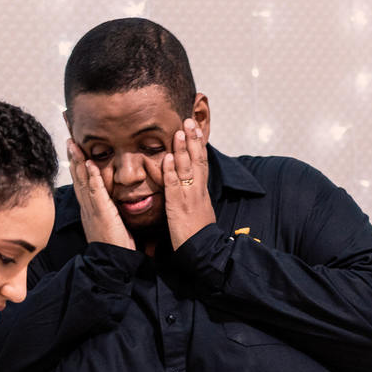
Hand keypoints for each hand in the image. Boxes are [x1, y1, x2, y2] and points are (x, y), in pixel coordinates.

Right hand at [67, 139, 134, 249]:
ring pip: (83, 181)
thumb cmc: (114, 245)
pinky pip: (96, 192)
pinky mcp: (101, 213)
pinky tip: (89, 164)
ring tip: (74, 144)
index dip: (76, 165)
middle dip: (72, 158)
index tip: (73, 149)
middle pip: (77, 178)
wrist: (111, 262)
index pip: (81, 182)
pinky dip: (92, 177)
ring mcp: (92, 210)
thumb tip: (110, 202)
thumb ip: (108, 211)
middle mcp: (86, 207)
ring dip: (78, 162)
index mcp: (88, 209)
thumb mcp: (109, 223)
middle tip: (69, 139)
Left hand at [162, 118, 215, 249]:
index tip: (195, 128)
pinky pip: (174, 186)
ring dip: (183, 149)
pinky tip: (168, 158)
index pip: (201, 163)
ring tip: (179, 132)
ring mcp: (188, 197)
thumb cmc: (199, 234)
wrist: (204, 251)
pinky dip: (171, 171)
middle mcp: (197, 191)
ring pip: (186, 169)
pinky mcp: (178, 207)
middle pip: (197, 160)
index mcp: (202, 191)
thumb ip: (195, 196)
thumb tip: (193, 187)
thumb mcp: (200, 210)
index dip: (198, 145)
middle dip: (193, 140)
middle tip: (189, 120)